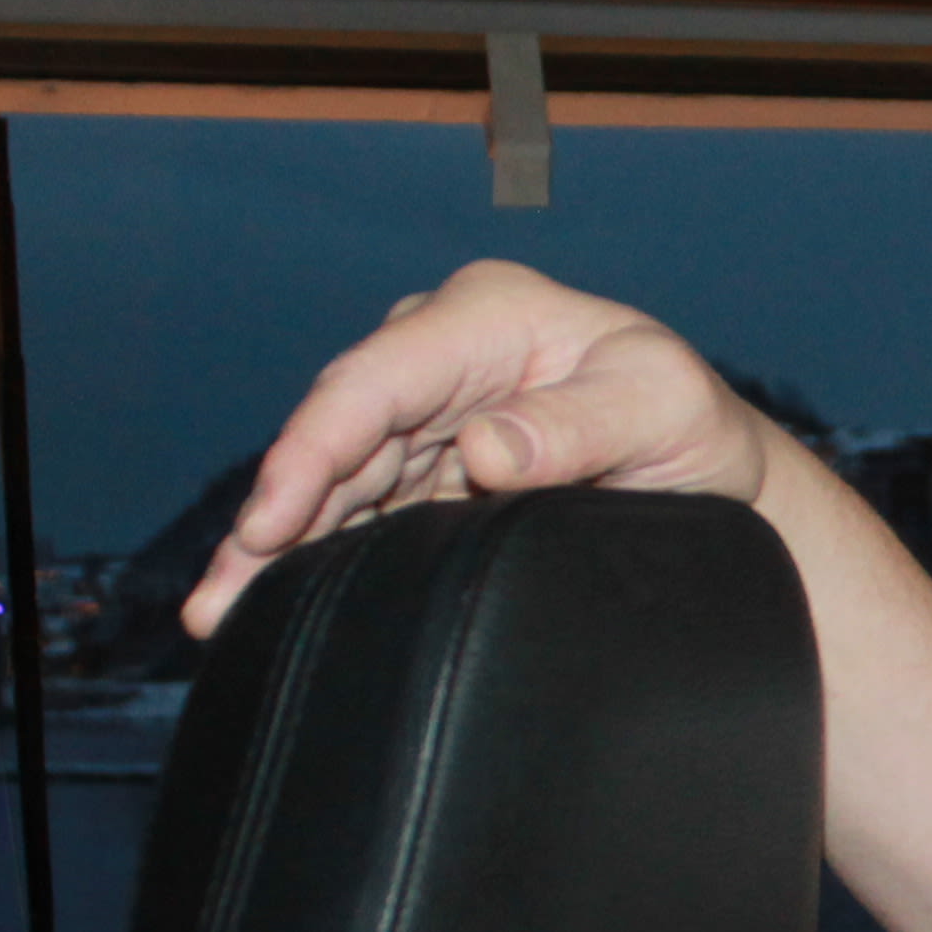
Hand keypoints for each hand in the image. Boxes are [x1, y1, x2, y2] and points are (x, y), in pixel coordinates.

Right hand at [182, 260, 777, 636]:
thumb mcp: (663, 409)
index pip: (375, 380)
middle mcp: (440, 356)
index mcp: (487, 315)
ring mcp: (425, 415)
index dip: (312, 450)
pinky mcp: (422, 472)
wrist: (711, 473)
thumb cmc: (690, 425)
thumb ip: (582, 424)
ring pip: (329, 480)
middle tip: (220, 597)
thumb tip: (486, 447)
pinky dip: (311, 556)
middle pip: (333, 434)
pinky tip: (267, 606)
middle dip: (271, 514)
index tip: (272, 521)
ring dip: (272, 547)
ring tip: (219, 615)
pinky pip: (352, 513)